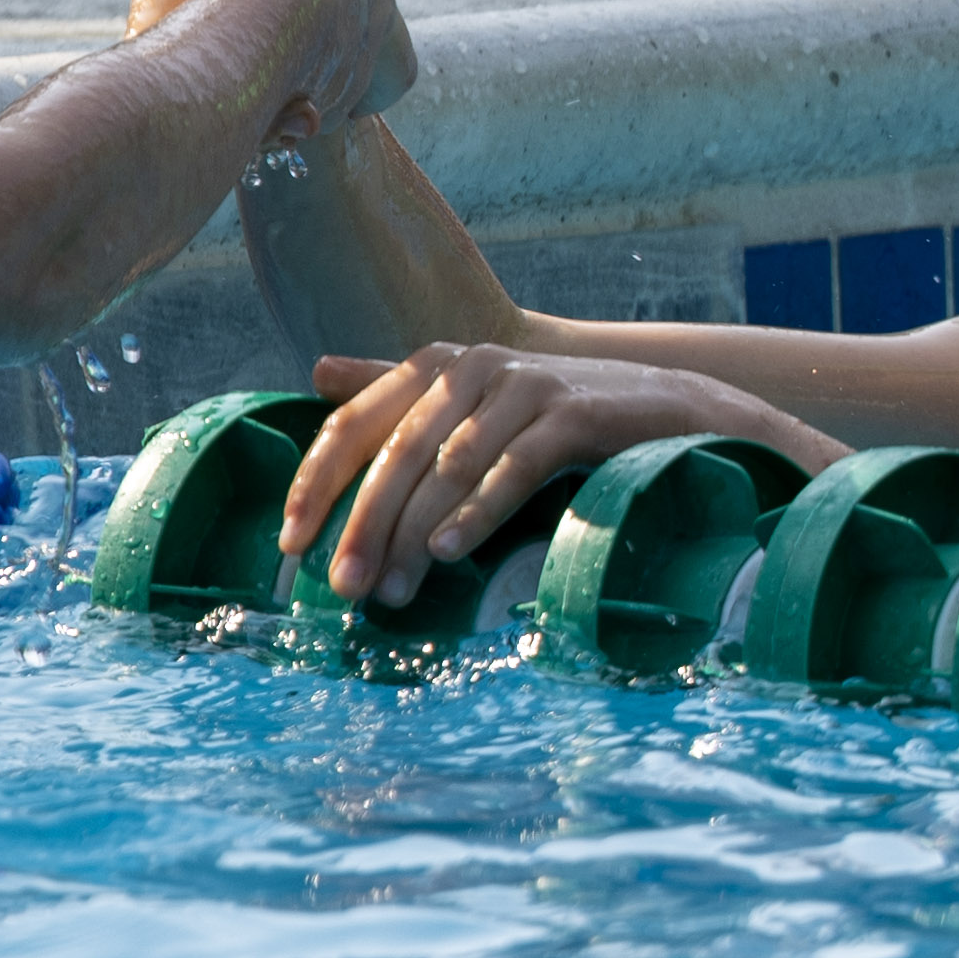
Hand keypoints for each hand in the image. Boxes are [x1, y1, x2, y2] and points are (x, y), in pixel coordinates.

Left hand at [279, 343, 840, 604]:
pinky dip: (476, 512)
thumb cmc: (554, 414)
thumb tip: (316, 370)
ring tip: (392, 592)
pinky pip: (512, 468)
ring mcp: (523, 385)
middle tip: (342, 590)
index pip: (353, 424)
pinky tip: (449, 551)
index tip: (290, 544)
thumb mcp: (469, 398)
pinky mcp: (573, 413)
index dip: (315, 484)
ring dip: (412, 536)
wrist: (667, 408)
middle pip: (394, 453)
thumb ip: (395, 387)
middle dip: (361, 526)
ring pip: (447, 467)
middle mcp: (471, 366)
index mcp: (433, 365)